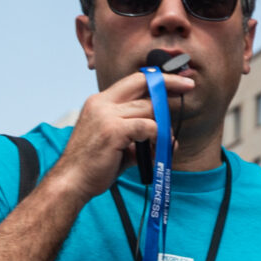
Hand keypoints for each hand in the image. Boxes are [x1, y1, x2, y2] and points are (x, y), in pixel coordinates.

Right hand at [49, 67, 193, 201]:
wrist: (72, 181)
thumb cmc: (95, 165)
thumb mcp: (118, 142)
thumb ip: (138, 134)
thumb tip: (165, 138)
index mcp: (100, 102)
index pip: (134, 80)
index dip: (159, 78)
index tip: (180, 81)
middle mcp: (101, 103)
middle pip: (144, 86)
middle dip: (169, 87)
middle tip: (188, 89)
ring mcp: (106, 115)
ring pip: (150, 109)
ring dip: (163, 128)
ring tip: (163, 147)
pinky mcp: (113, 130)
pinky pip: (149, 126)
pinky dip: (159, 138)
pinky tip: (157, 152)